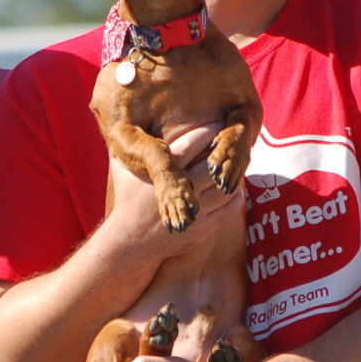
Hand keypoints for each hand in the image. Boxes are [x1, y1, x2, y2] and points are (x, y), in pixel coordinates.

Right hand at [106, 124, 245, 254]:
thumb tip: (123, 120)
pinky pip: (229, 206)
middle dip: (225, 151)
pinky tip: (234, 184)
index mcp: (162, 171)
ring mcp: (193, 210)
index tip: (218, 122)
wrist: (131, 241)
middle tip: (235, 140)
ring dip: (233, 173)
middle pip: (212, 165)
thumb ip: (127, 145)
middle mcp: (179, 190)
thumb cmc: (128, 199)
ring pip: (225, 186)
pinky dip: (235, 193)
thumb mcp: (123, 170)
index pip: (191, 144)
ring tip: (237, 161)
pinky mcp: (202, 227)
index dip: (208, 131)